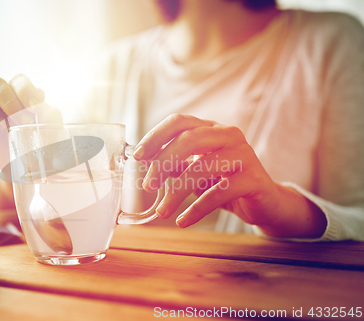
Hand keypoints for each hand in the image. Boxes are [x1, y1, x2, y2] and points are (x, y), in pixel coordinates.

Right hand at [0, 74, 61, 222]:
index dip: (25, 92)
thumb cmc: (38, 145)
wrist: (22, 167)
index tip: (34, 111)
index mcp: (22, 92)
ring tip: (2, 128)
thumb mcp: (50, 133)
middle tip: (19, 122)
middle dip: (7, 102)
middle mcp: (0, 94)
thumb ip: (51, 119)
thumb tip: (49, 110)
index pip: (19, 80)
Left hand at [134, 114, 326, 237]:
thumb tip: (144, 162)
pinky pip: (218, 193)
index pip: (180, 121)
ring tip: (162, 211)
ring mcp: (244, 155)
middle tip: (147, 186)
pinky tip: (182, 221)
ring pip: (202, 167)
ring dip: (176, 191)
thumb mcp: (196, 171)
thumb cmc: (226, 183)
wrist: (267, 202)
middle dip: (163, 162)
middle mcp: (229, 135)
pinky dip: (196, 209)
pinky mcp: (253, 179)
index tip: (138, 156)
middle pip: (189, 139)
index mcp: (212, 129)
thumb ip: (174, 164)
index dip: (156, 136)